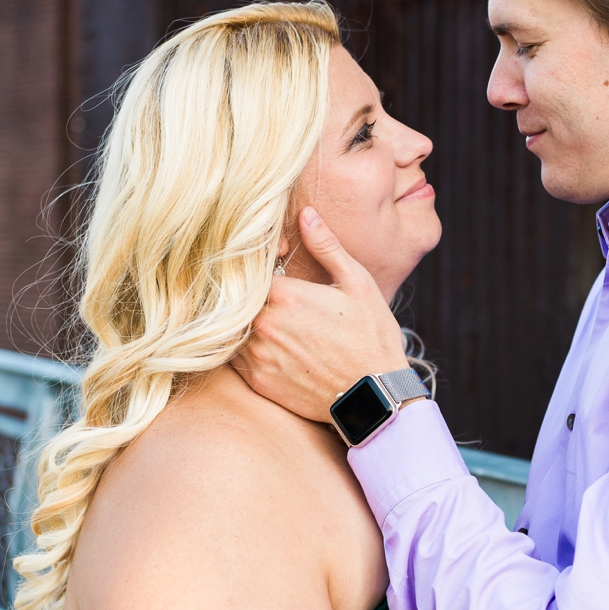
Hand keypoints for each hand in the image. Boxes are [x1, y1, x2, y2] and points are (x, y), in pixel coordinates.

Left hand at [234, 207, 409, 422]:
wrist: (374, 396)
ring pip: (234, 329)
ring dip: (246, 323)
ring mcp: (257, 355)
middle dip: (250, 295)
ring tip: (276, 324)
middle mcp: (263, 325)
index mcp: (285, 295)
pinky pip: (236, 358)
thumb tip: (305, 213)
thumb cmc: (371, 336)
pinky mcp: (257, 381)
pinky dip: (248, 350)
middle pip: (238, 300)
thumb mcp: (356, 284)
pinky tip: (275, 348)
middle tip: (272, 297)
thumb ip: (326, 247)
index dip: (258, 265)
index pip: (250, 269)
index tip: (272, 267)